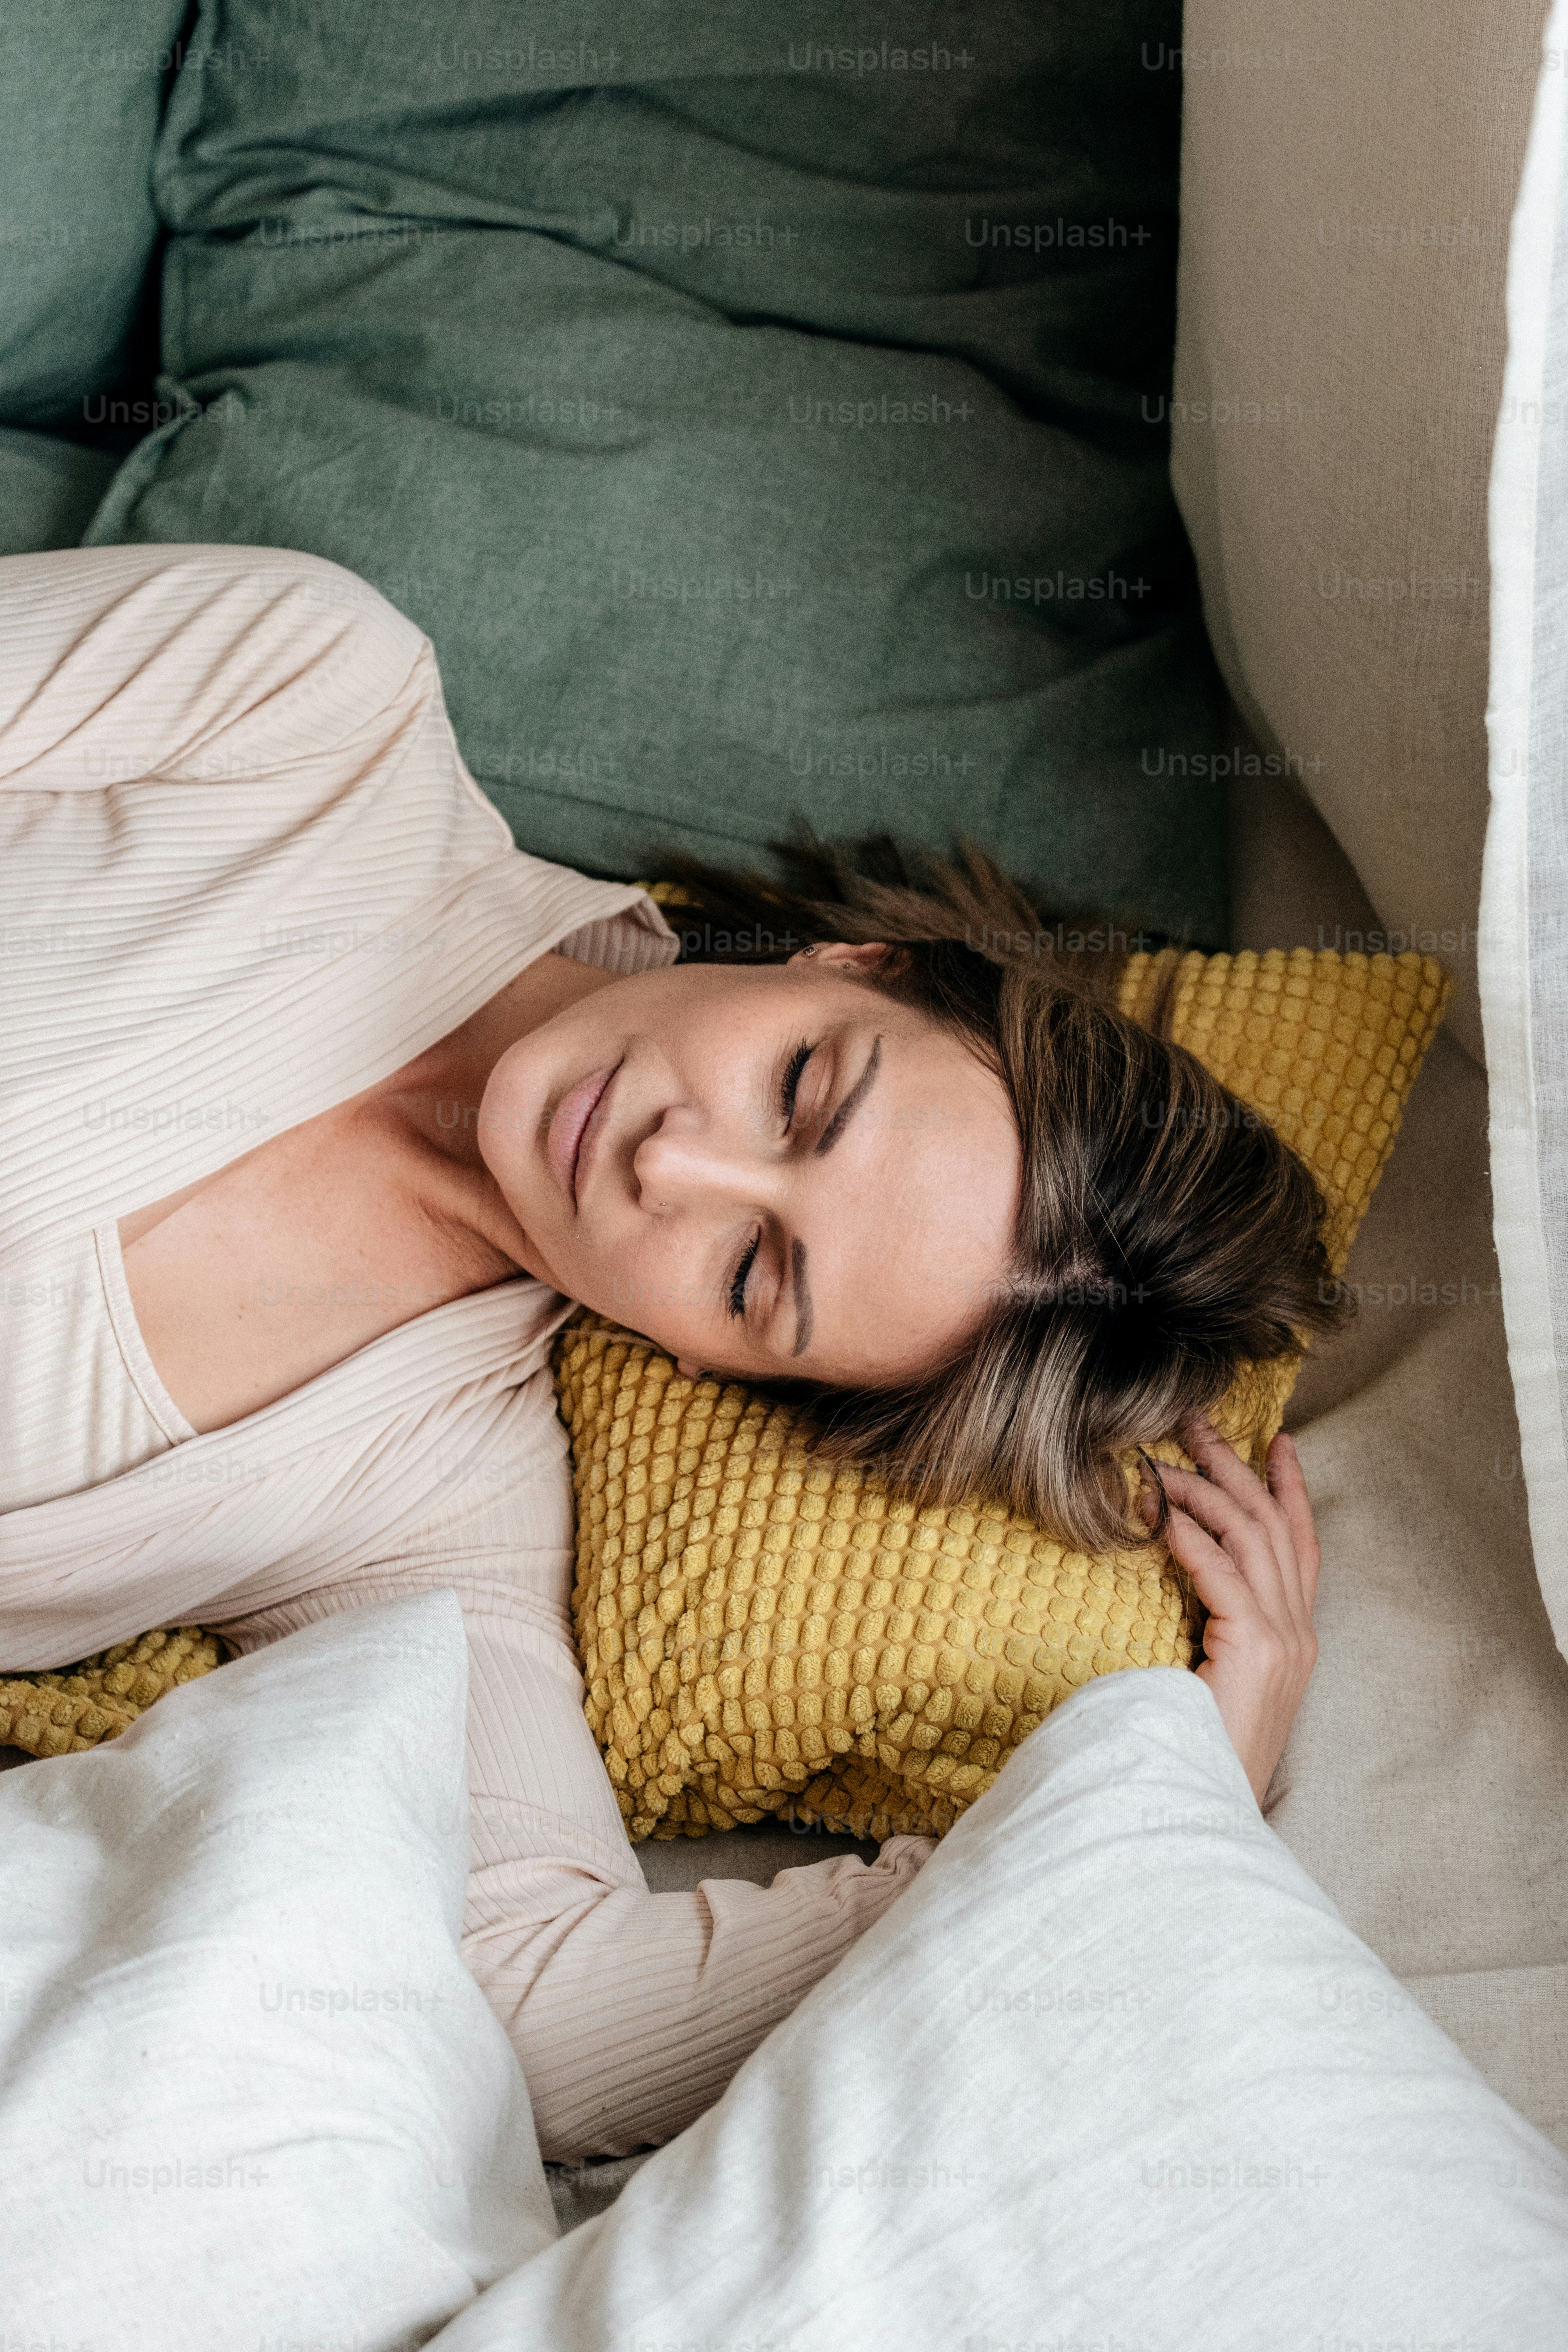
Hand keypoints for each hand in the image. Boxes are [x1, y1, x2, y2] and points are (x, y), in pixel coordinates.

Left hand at [1138, 1415, 1319, 1805]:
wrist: (1208, 1811)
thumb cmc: (1196, 1749)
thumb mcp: (1215, 1679)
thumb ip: (1214, 1630)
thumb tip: (1177, 1581)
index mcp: (1294, 1640)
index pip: (1300, 1546)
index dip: (1290, 1490)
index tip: (1276, 1443)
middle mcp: (1299, 1634)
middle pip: (1275, 1526)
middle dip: (1239, 1467)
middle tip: (1200, 1423)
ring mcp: (1284, 1642)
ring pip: (1250, 1536)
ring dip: (1205, 1487)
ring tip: (1164, 1457)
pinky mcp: (1258, 1651)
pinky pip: (1220, 1570)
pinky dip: (1186, 1532)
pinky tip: (1155, 1509)